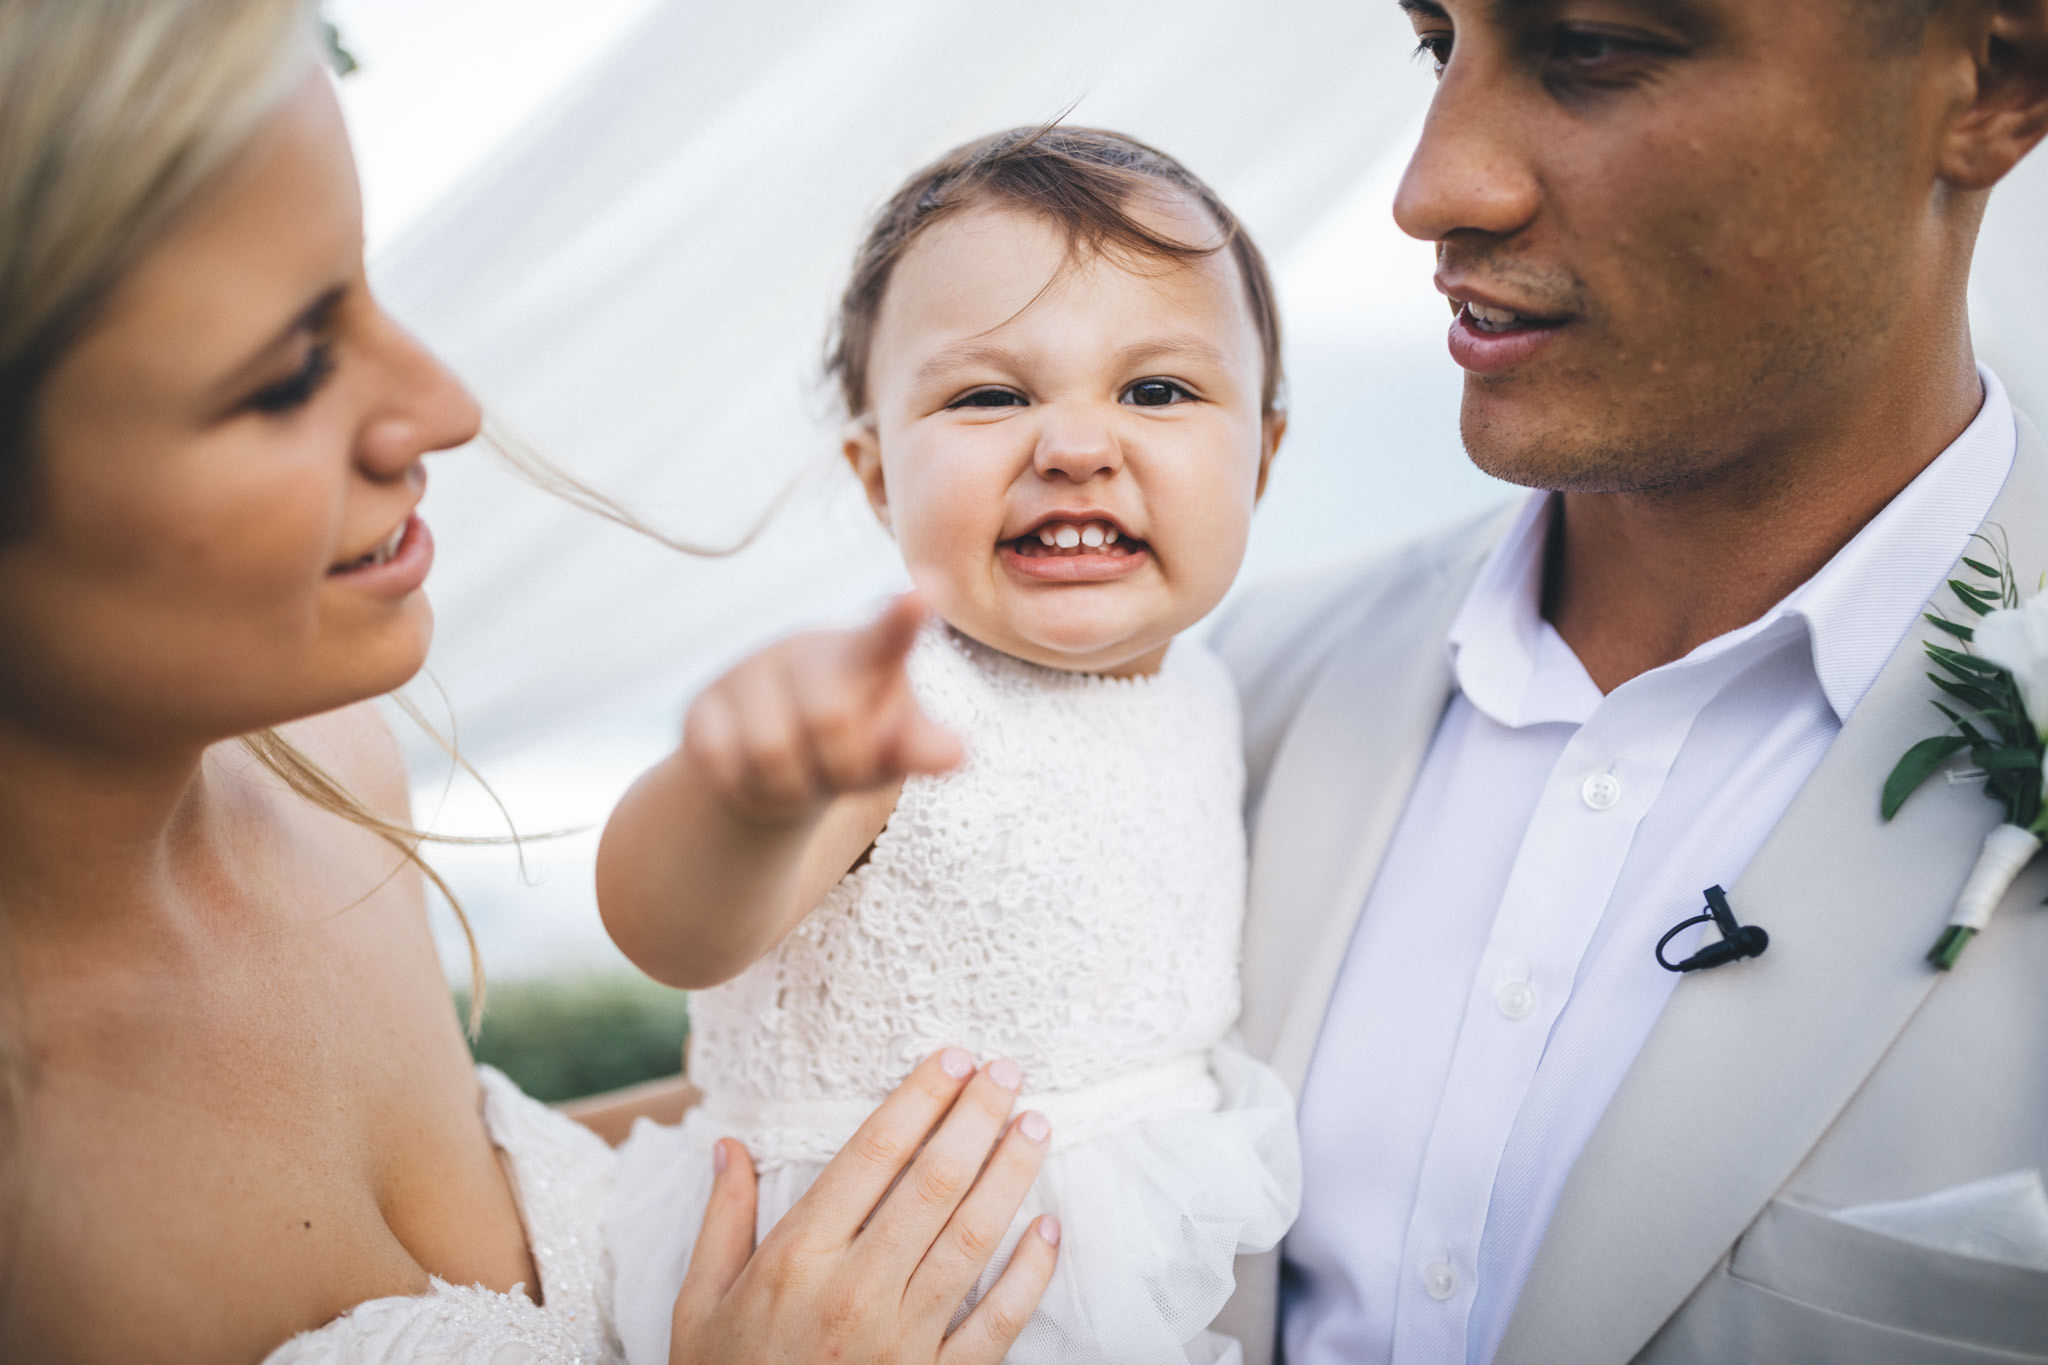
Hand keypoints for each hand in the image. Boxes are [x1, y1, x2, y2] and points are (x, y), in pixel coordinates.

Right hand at [668, 1049, 1059, 1364]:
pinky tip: (1048, 1229)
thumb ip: (722, 1220)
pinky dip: (1029, 1276)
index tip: (954, 1059)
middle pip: (934, 1183)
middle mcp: (855, 1290)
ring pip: (973, 1239)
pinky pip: (996, 1325)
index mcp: (798, 1259)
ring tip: (1035, 1125)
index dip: (919, 1100)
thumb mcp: (700, 1304)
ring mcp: (902, 1341)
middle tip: (1008, 1072)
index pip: (874, 1155)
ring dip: (1011, 1175)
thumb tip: (729, 1145)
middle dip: (977, 1118)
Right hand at [683, 594, 964, 824]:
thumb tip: (958, 753)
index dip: (905, 618)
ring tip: (797, 778)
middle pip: (831, 719)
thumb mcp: (892, 749)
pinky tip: (750, 775)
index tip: (927, 592)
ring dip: (790, 787)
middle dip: (841, 767)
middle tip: (841, 775)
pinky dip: (742, 787)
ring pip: (770, 750)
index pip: (888, 636)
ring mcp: (747, 673)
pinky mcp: (702, 706)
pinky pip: (719, 760)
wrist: (773, 769)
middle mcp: (803, 651)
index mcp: (864, 655)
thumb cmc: (854, 745)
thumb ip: (920, 747)